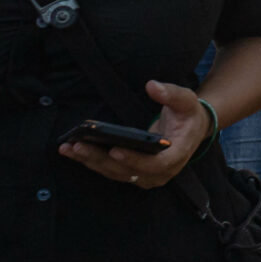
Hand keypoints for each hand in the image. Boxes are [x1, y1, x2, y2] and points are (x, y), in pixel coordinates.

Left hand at [58, 80, 208, 189]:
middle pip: (128, 171)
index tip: (115, 149)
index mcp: (176, 155)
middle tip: (79, 145)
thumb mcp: (187, 100)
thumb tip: (152, 86)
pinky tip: (73, 151)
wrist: (191, 129)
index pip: (156, 164)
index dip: (135, 159)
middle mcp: (161, 172)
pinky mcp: (133, 173)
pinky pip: (110, 170)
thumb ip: (171, 93)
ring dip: (91, 161)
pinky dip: (91, 161)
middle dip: (101, 159)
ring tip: (69, 147)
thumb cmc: (188, 114)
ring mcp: (146, 175)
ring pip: (115, 172)